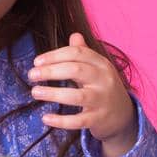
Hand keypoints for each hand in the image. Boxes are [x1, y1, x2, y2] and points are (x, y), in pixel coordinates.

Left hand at [28, 33, 136, 156]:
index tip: (37, 62)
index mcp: (101, 64)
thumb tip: (74, 35)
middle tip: (32, 75)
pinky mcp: (98, 119)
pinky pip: (78, 121)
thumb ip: (85, 53)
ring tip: (35, 92)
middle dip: (51, 71)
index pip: (77, 53)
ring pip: (77, 96)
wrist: (124, 115)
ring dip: (53, 93)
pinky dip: (61, 120)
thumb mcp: (98, 69)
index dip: (55, 55)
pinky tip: (46, 118)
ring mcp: (102, 100)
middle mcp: (103, 80)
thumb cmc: (104, 88)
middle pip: (76, 70)